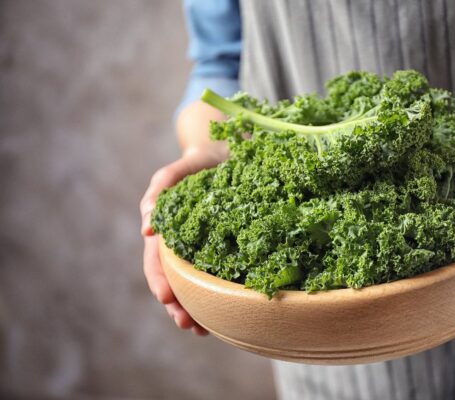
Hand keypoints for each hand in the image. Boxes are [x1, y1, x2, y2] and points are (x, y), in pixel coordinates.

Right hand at [140, 145, 226, 334]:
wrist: (231, 151)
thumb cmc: (203, 157)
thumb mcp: (181, 167)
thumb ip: (162, 187)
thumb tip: (147, 230)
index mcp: (168, 226)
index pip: (157, 259)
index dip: (160, 279)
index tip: (167, 299)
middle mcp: (182, 240)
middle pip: (173, 278)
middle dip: (177, 304)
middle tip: (187, 325)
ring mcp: (202, 246)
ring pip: (193, 283)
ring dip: (195, 307)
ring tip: (201, 330)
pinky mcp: (223, 248)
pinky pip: (216, 275)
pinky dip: (217, 295)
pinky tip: (224, 312)